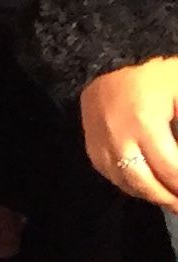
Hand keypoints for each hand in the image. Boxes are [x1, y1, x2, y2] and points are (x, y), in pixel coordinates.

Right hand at [80, 59, 177, 211]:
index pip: (170, 168)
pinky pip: (111, 175)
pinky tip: (148, 187)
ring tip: (172, 202)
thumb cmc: (155, 75)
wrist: (106, 60)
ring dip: (151, 196)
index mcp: (144, 122)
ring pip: (127, 183)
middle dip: (170, 199)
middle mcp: (118, 137)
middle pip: (145, 183)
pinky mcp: (91, 146)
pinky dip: (131, 186)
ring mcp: (100, 143)